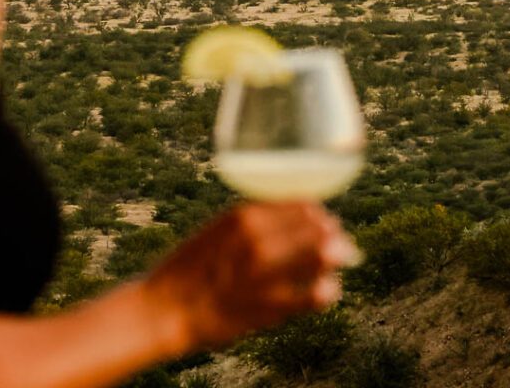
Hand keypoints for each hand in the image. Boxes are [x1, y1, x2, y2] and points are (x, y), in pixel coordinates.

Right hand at [141, 203, 358, 352]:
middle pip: (314, 227)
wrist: (167, 308)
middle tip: (340, 241)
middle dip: (331, 233)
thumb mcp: (219, 230)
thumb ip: (252, 223)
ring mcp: (263, 273)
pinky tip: (330, 290)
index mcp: (242, 215)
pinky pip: (312, 296)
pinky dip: (327, 291)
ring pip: (319, 256)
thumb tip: (290, 219)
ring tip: (342, 259)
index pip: (298, 203)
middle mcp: (256, 238)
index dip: (315, 211)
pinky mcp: (267, 306)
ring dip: (335, 257)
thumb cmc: (192, 267)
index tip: (321, 219)